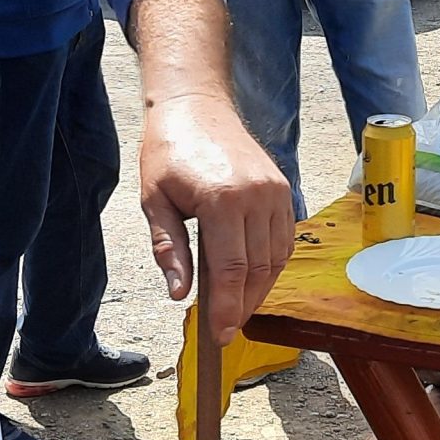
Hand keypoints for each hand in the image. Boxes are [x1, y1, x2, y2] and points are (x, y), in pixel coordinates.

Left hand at [139, 90, 294, 342]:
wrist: (196, 105)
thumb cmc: (168, 150)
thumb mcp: (154, 200)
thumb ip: (169, 249)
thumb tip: (179, 294)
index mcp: (222, 200)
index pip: (231, 270)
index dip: (227, 308)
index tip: (219, 334)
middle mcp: (257, 196)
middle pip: (258, 269)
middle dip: (243, 306)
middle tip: (226, 331)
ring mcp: (276, 191)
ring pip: (277, 257)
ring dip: (260, 289)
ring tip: (238, 309)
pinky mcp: (283, 188)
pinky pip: (284, 238)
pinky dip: (271, 264)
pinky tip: (253, 279)